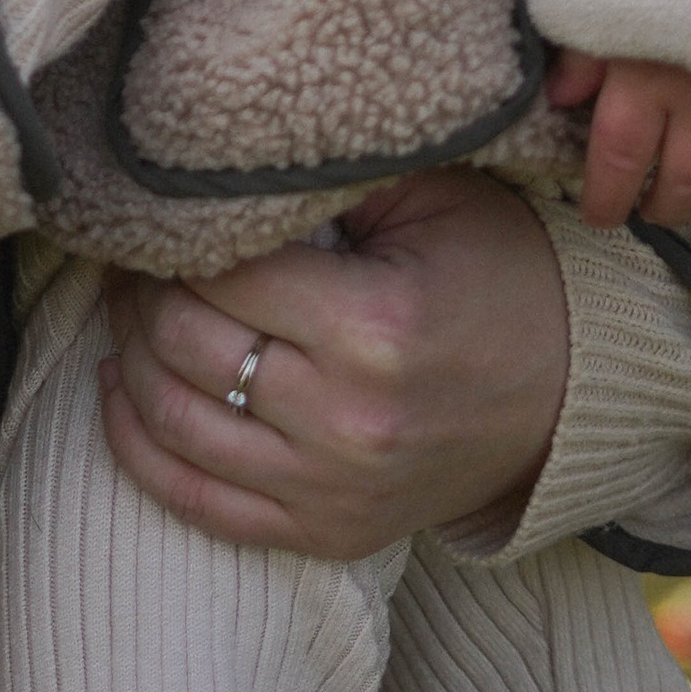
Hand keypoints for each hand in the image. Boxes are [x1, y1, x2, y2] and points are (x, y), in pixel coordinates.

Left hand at [95, 171, 568, 560]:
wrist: (568, 393)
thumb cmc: (498, 274)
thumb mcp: (431, 195)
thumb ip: (326, 174)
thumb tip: (218, 157)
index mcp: (374, 325)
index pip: (223, 274)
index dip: (173, 239)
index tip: (158, 212)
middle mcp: (347, 420)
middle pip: (185, 346)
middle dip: (140, 292)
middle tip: (134, 254)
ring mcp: (333, 490)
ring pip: (174, 425)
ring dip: (130, 358)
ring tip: (128, 309)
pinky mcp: (325, 534)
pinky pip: (196, 504)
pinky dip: (138, 447)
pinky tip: (122, 390)